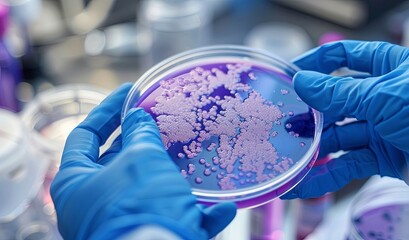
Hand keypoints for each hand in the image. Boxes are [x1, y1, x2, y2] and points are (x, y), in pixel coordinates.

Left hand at [50, 84, 235, 239]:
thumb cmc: (140, 204)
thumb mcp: (141, 159)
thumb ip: (139, 133)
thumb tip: (138, 117)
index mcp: (77, 182)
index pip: (84, 134)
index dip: (108, 108)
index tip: (130, 90)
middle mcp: (93, 205)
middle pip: (116, 162)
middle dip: (141, 139)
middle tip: (158, 116)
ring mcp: (121, 223)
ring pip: (147, 189)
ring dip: (171, 175)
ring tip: (188, 153)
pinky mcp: (149, 237)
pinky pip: (173, 220)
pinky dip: (197, 214)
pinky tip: (221, 209)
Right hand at [281, 41, 408, 198]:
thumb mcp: (385, 95)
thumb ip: (339, 92)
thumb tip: (302, 82)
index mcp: (388, 67)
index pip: (344, 57)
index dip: (315, 64)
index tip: (289, 75)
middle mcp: (381, 96)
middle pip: (334, 101)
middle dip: (308, 113)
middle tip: (282, 123)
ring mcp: (381, 127)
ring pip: (337, 137)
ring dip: (313, 148)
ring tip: (286, 157)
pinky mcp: (382, 157)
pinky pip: (347, 165)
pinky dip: (325, 176)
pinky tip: (302, 184)